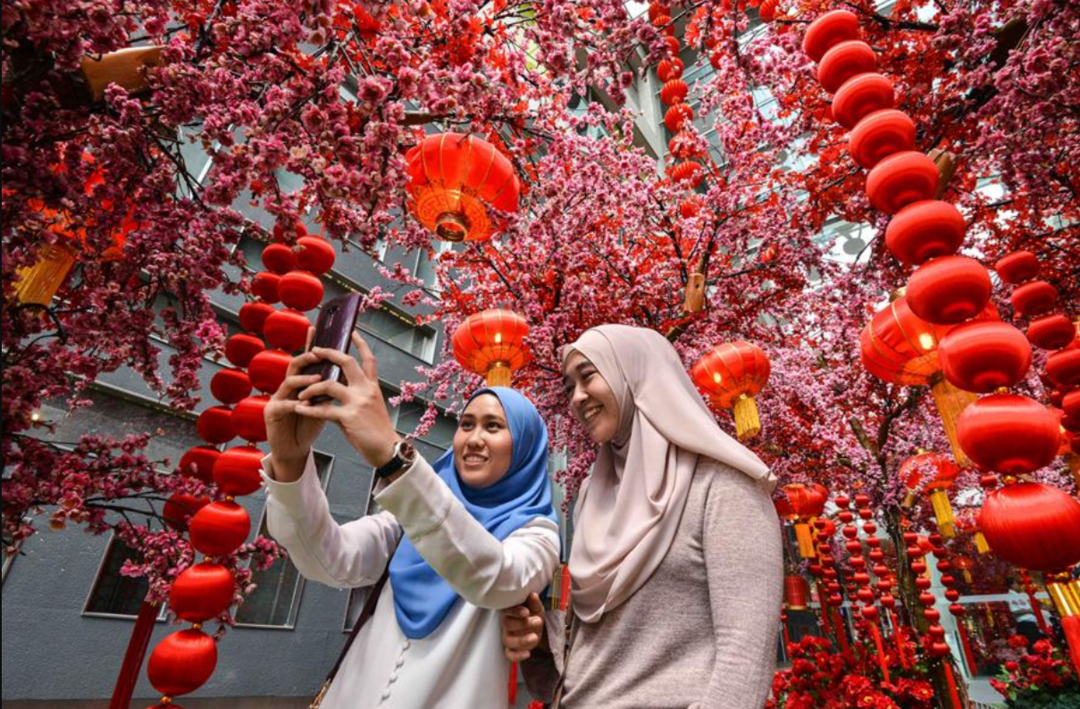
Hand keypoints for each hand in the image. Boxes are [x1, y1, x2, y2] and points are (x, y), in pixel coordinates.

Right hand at [264, 327, 324, 480]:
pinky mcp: (271, 413)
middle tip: (319, 354)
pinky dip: (294, 403)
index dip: (311, 345)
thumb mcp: (323, 405)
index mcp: (301, 383)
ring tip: (317, 379)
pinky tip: (302, 404)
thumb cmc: (308, 425)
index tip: (318, 330)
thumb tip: (346, 374)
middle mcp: (287, 387)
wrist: (295, 449)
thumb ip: (329, 390)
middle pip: (295, 365)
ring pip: (288, 381)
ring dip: (303, 379)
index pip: (307, 361)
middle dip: (306, 357)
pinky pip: (282, 404)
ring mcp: (277, 398)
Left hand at [294, 332, 399, 466]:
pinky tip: (300, 409)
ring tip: (301, 393)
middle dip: (329, 353)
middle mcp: (366, 390)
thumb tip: (330, 399)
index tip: (353, 332)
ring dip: (311, 387)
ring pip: (329, 385)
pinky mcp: (349, 417)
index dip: (361, 344)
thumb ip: (350, 400)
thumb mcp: (369, 410)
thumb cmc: (377, 432)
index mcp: (372, 387)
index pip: (369, 360)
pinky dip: (309, 409)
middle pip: (347, 362)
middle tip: (314, 351)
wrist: (388, 450)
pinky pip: (324, 409)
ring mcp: (358, 402)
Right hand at [501, 592, 545, 661]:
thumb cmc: (533, 614)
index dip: (516, 611)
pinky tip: (528, 653)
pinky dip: (517, 656)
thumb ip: (534, 602)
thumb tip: (533, 594)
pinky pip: (510, 655)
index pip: (507, 610)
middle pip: (507, 625)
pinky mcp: (511, 649)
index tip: (526, 612)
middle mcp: (506, 624)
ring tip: (535, 637)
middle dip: (522, 624)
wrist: (536, 627)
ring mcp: (508, 637)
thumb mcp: (536, 607)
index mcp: (509, 611)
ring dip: (521, 640)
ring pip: (508, 640)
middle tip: (538, 621)